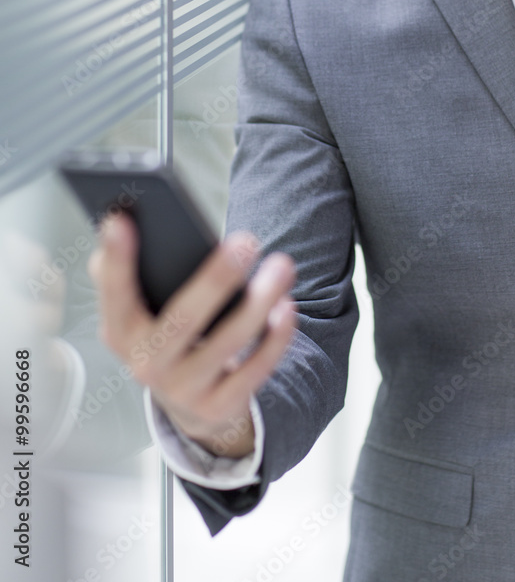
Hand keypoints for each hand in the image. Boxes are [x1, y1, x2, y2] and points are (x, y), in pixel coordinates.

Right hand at [88, 212, 295, 458]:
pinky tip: (286, 306)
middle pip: (182, 320)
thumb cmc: (167, 331)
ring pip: (227, 343)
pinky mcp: (220, 406)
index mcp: (120, 332)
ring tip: (282, 266)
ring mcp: (183, 390)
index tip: (121, 220)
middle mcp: (146, 365)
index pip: (115, 295)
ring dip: (259, 302)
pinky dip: (275, 338)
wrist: (187, 398)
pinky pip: (254, 370)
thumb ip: (129, 270)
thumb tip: (122, 220)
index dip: (116, 261)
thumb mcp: (141, 309)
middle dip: (216, 280)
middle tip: (246, 241)